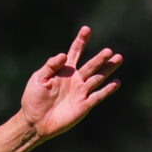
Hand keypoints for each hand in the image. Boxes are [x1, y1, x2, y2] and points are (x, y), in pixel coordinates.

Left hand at [18, 26, 121, 140]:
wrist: (35, 122)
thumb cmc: (33, 98)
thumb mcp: (38, 78)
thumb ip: (51, 66)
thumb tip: (64, 55)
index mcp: (64, 70)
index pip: (75, 52)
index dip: (81, 41)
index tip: (86, 29)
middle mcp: (75, 79)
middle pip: (91, 65)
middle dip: (100, 58)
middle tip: (109, 51)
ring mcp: (81, 92)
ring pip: (98, 78)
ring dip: (107, 69)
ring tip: (118, 58)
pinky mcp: (84, 105)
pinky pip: (98, 96)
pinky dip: (107, 90)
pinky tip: (116, 82)